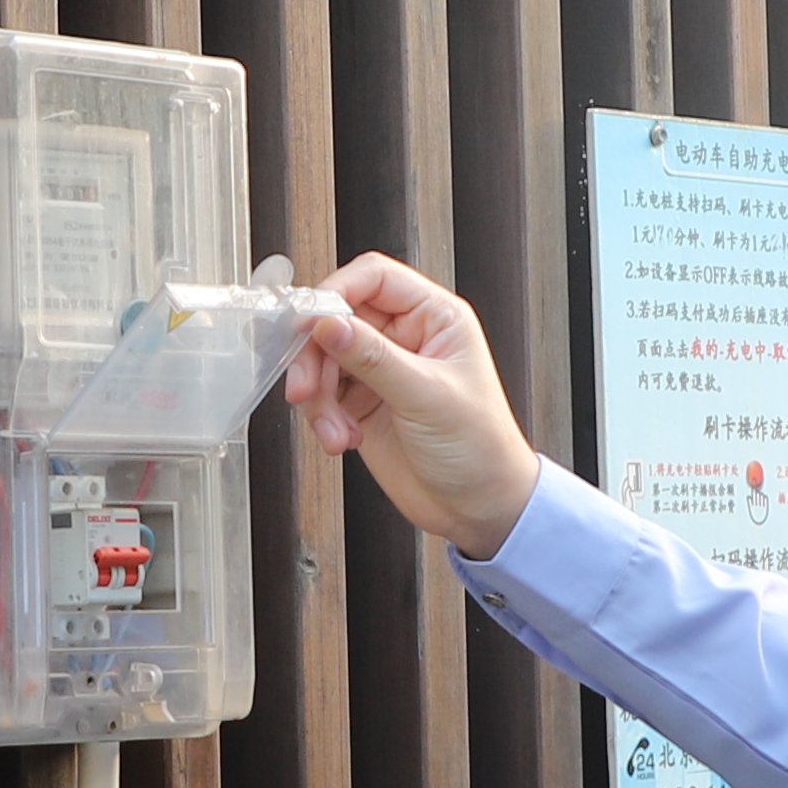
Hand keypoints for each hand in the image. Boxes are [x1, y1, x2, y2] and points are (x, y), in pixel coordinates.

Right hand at [281, 253, 542, 561]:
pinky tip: (340, 439)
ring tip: (332, 429)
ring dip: (318, 396)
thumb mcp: (426, 396)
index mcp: (434, 318)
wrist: (480, 508)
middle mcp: (405, 337)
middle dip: (316, 355)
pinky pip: (324, 396)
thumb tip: (328, 322)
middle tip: (307, 389)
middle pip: (338, 320)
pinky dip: (321, 418)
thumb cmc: (481, 448)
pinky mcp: (363, 404)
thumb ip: (372, 357)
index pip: (374, 278)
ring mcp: (382, 371)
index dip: (337, 292)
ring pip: (324, 359)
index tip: (311, 321)